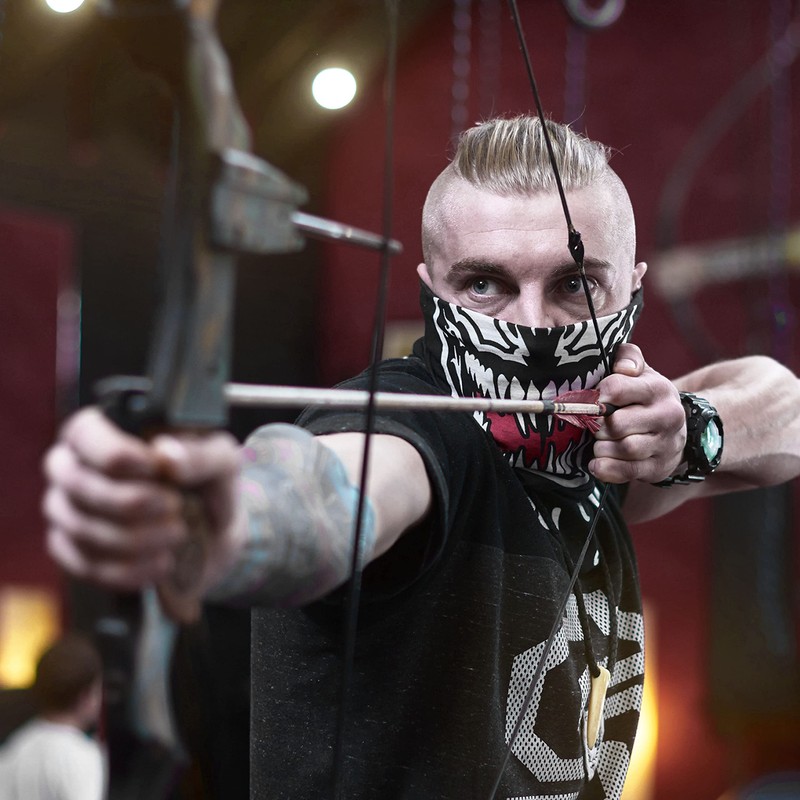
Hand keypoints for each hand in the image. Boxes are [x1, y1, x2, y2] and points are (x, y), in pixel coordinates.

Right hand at [42, 407, 241, 591]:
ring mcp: (67, 511)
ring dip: (136, 538)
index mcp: (107, 430)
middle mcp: (75, 467)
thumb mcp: (221, 462)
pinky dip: (129, 569)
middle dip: (130, 502)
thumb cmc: (209, 485)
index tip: (153, 468)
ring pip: (80, 527)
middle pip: (76, 483)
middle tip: (175, 507)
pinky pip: (85, 565)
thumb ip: (201, 454)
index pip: (84, 433)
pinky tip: (162, 562)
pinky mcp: (73, 552)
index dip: (114, 454)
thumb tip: (166, 454)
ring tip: (178, 534)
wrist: (215, 534)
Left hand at [589, 343, 685, 483]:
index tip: (589, 401)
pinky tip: (595, 463)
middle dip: (598, 426)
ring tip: (597, 442)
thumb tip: (622, 368)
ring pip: (624, 449)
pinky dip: (606, 469)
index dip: (596, 396)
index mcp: (658, 389)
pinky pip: (628, 472)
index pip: (617, 389)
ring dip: (601, 447)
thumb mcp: (640, 371)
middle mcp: (667, 416)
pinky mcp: (659, 468)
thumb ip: (628, 357)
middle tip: (592, 425)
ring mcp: (665, 444)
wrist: (676, 429)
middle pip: (618, 424)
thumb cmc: (645, 397)